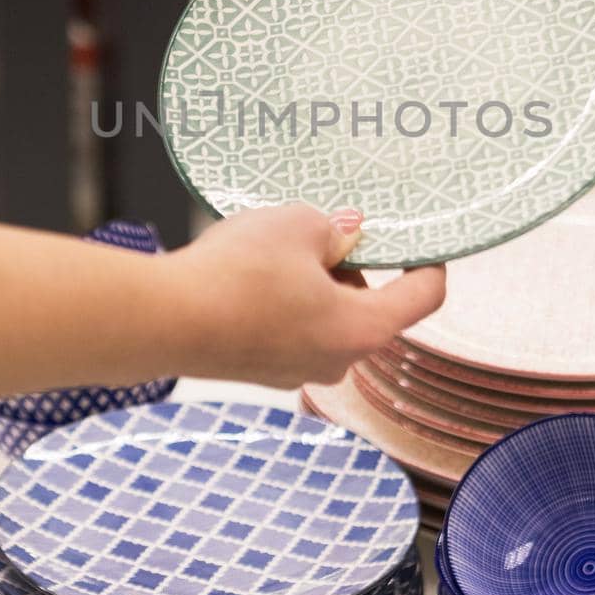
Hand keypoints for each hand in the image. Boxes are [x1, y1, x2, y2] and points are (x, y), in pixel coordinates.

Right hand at [163, 204, 445, 388]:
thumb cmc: (239, 273)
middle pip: (367, 307)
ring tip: (278, 246)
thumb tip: (344, 233)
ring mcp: (295, 370)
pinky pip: (287, 328)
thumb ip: (334, 227)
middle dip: (352, 265)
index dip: (430, 262)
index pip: (423, 297)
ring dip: (313, 281)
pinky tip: (249, 273)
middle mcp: (337, 360)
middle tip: (326, 228)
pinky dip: (281, 300)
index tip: (420, 239)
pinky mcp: (259, 368)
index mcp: (363, 328)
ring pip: (324, 317)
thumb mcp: (298, 224)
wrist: (164, 319)